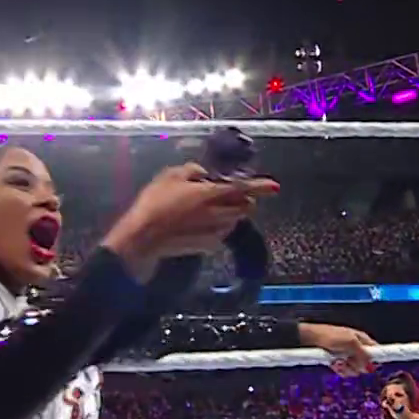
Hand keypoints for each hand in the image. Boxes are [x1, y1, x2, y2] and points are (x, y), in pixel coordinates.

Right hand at [103, 164, 279, 269]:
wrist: (143, 238)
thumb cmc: (155, 203)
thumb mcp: (169, 176)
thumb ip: (191, 171)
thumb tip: (203, 173)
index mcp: (211, 194)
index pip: (243, 188)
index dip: (261, 186)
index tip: (275, 186)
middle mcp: (218, 214)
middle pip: (244, 207)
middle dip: (244, 200)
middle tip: (231, 194)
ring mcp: (214, 233)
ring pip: (234, 221)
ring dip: (231, 214)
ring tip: (211, 208)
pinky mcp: (207, 247)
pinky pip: (220, 233)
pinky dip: (217, 227)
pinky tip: (199, 224)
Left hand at [299, 323, 377, 375]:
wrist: (311, 339)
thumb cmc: (331, 336)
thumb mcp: (350, 342)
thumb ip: (363, 353)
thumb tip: (371, 364)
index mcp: (362, 339)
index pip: (375, 350)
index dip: (375, 359)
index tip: (373, 367)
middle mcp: (356, 348)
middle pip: (365, 364)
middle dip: (357, 365)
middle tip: (349, 361)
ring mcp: (347, 355)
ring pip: (355, 369)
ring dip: (347, 368)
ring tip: (338, 362)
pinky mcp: (339, 362)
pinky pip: (344, 371)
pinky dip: (339, 369)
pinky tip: (334, 364)